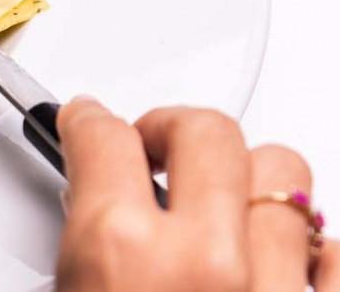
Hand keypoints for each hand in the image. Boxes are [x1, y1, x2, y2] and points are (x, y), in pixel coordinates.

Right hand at [55, 98, 337, 291]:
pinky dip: (311, 247)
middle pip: (206, 131)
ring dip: (246, 183)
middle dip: (173, 130)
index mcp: (123, 255)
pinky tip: (279, 258)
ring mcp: (279, 291)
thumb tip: (92, 207)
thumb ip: (83, 247)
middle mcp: (208, 262)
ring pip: (283, 176)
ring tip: (220, 206)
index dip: (89, 122)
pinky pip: (336, 251)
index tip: (88, 123)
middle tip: (153, 149)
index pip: (105, 138)